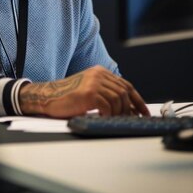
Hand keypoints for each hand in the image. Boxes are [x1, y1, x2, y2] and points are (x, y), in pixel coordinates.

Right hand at [18, 66, 149, 117]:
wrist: (48, 97)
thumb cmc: (68, 98)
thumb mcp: (90, 90)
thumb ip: (106, 93)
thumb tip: (128, 108)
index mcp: (100, 72)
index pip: (126, 85)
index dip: (138, 100)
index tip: (144, 112)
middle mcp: (98, 74)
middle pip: (124, 93)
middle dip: (130, 110)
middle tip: (129, 121)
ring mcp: (93, 82)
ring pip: (118, 100)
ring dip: (118, 114)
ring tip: (111, 120)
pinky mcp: (88, 93)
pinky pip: (107, 107)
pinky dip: (108, 115)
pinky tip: (101, 117)